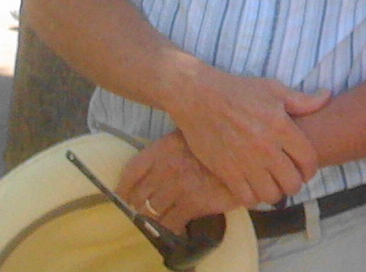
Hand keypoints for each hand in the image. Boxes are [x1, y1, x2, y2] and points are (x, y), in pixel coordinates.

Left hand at [117, 130, 239, 233]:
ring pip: (153, 212)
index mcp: (161, 148)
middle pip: (139, 196)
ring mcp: (178, 186)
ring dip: (152, 220)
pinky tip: (175, 229)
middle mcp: (165, 167)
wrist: (243, 151)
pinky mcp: (193, 203)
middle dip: (136, 207)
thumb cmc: (217, 141)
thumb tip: (156, 167)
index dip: (123, 188)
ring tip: (155, 223)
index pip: (132, 171)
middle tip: (139, 213)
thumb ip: (170, 150)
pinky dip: (171, 229)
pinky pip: (173, 223)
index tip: (122, 196)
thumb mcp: (188, 136)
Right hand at [166, 66, 329, 205]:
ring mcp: (245, 162)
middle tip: (287, 175)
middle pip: (293, 183)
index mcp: (280, 126)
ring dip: (274, 191)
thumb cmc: (236, 90)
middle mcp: (266, 148)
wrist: (197, 95)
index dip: (310, 167)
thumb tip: (327, 97)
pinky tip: (251, 183)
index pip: (308, 160)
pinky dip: (253, 195)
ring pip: (272, 195)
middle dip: (294, 181)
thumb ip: (302, 100)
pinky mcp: (227, 172)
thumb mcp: (271, 88)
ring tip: (270, 181)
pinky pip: (248, 198)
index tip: (304, 166)